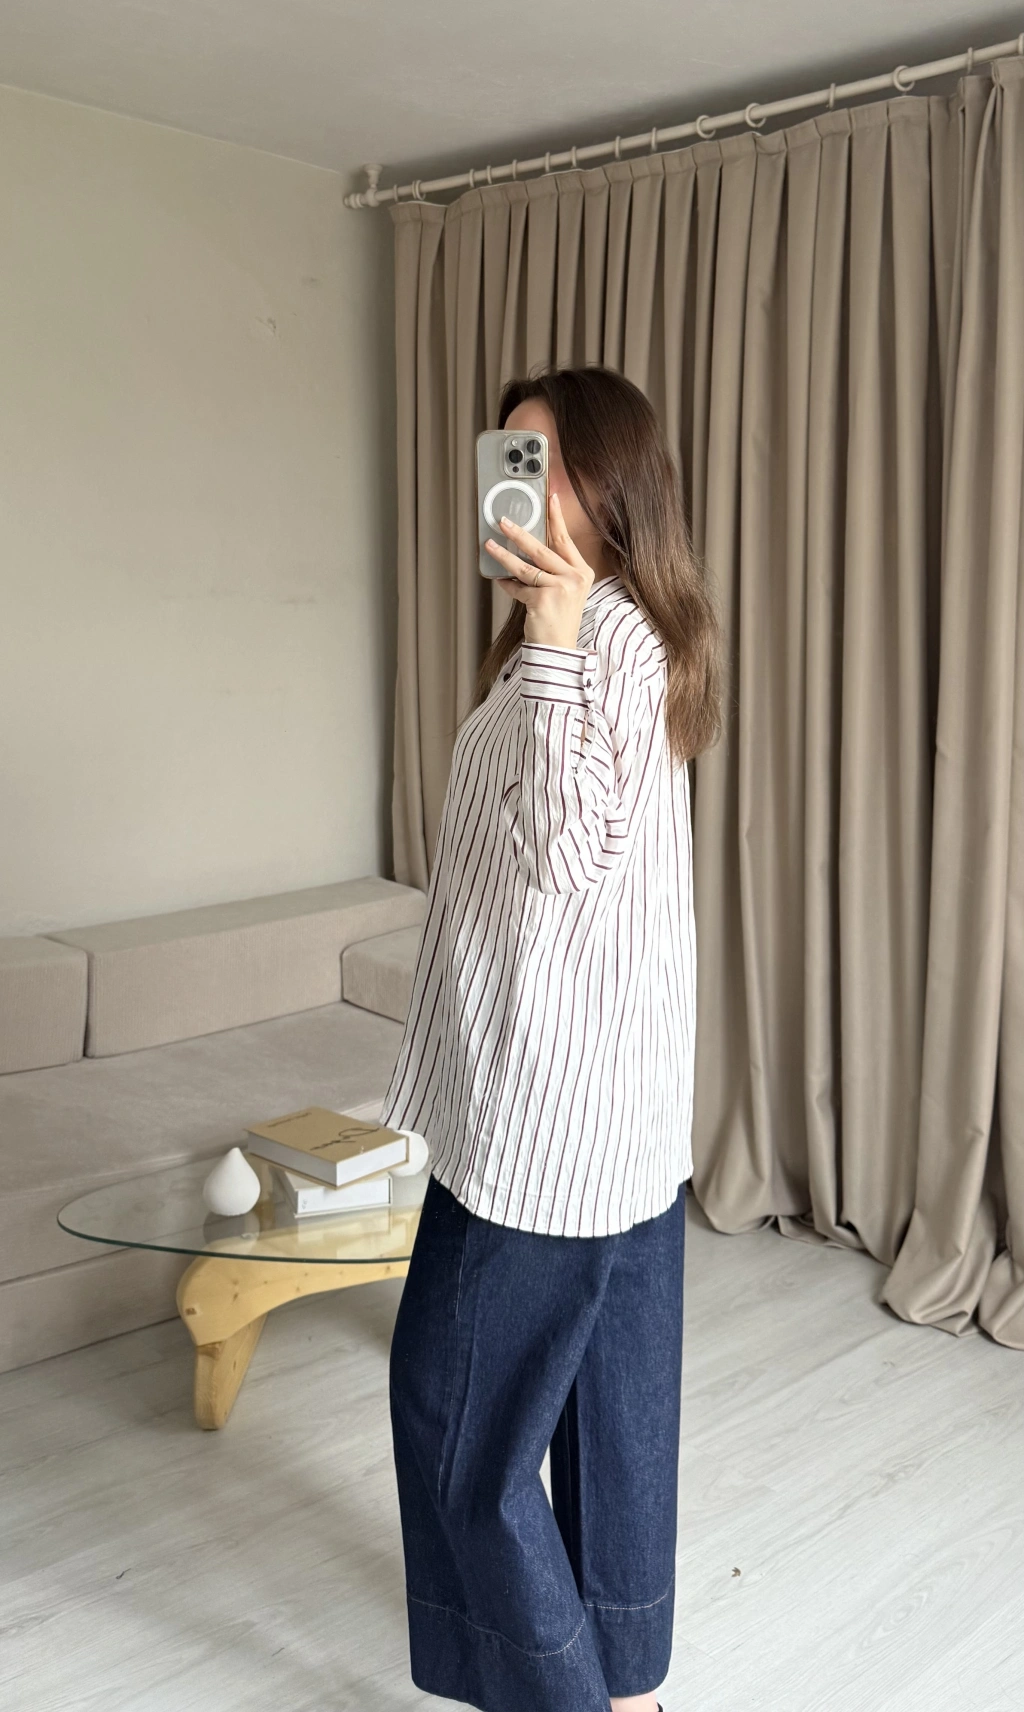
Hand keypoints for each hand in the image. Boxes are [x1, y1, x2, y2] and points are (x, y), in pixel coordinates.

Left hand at [484, 491, 594, 649]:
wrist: (558, 648)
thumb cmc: (559, 619)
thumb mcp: (564, 590)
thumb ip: (551, 569)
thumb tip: (527, 544)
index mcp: (582, 572)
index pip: (565, 540)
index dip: (556, 518)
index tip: (550, 497)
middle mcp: (574, 578)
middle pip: (542, 549)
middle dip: (519, 533)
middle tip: (503, 521)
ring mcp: (560, 589)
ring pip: (525, 566)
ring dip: (504, 555)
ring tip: (489, 546)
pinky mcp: (543, 600)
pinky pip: (518, 587)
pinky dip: (507, 585)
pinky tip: (500, 582)